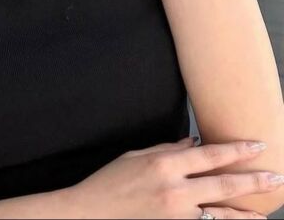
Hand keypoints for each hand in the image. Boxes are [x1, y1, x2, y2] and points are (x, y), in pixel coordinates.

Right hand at [56, 135, 279, 218]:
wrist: (92, 214)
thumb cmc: (110, 181)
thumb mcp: (137, 156)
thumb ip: (167, 150)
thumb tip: (193, 145)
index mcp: (164, 165)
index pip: (209, 154)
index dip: (236, 149)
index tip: (257, 144)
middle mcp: (175, 190)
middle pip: (223, 184)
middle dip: (253, 180)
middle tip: (277, 177)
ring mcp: (176, 214)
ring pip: (220, 213)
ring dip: (246, 211)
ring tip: (266, 210)